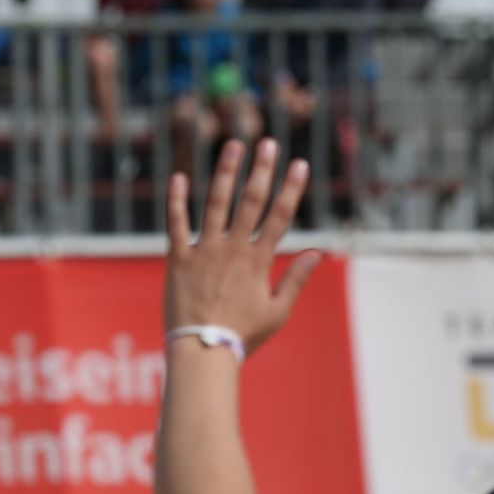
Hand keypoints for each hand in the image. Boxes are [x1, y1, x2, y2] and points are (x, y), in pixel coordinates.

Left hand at [164, 139, 320, 356]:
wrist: (202, 350)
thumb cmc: (243, 334)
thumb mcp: (278, 311)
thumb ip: (296, 279)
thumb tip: (318, 253)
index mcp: (258, 262)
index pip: (280, 217)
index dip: (291, 189)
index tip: (299, 165)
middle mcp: (232, 250)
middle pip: (250, 202)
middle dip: (261, 170)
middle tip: (268, 143)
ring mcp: (204, 252)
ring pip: (215, 204)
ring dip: (225, 173)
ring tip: (233, 146)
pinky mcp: (178, 259)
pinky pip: (175, 224)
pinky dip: (176, 201)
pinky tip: (178, 177)